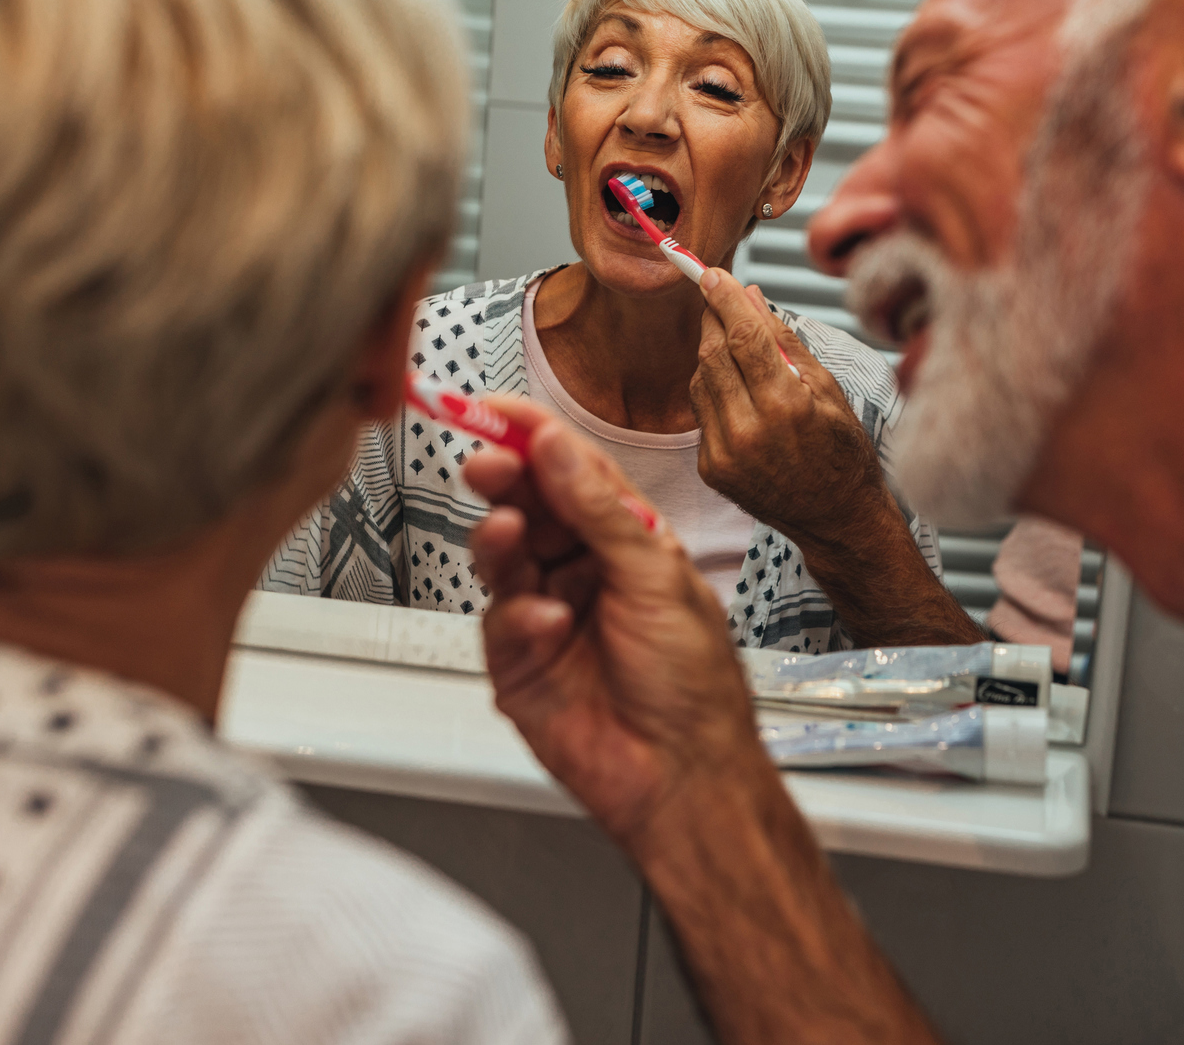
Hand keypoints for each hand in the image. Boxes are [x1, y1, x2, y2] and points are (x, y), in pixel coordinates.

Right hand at [463, 396, 773, 850]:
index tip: (496, 410)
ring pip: (501, 557)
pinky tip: (546, 624)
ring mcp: (547, 614)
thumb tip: (560, 449)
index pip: (569, 471)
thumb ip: (602, 510)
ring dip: (500, 538)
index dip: (533, 437)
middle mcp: (582, 571)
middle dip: (504, 481)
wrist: (684, 773)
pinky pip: (498, 622)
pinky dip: (517, 618)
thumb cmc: (695, 684)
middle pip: (525, 506)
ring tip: (507, 531)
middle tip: (488, 464)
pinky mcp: (519, 664)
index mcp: (625, 540)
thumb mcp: (658, 577)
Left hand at [688, 268, 892, 544]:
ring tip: (736, 345)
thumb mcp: (828, 389)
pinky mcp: (711, 469)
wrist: (836, 519)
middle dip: (712, 319)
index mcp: (786, 406)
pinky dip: (712, 389)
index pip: (743, 336)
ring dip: (711, 352)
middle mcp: (749, 432)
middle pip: (713, 354)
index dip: (724, 298)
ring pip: (699, 380)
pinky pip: (701, 412)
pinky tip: (736, 388)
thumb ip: (785, 340)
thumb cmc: (843, 453)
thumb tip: (752, 297)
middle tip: (717, 296)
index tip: (711, 273)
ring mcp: (725, 454)